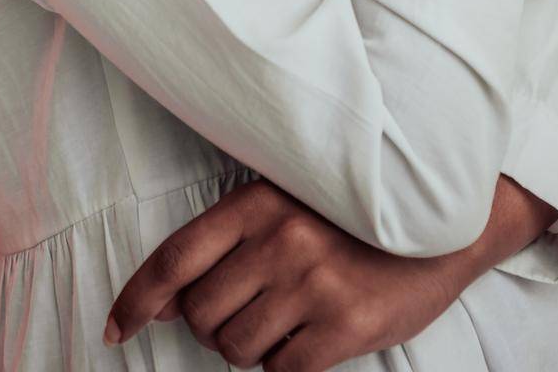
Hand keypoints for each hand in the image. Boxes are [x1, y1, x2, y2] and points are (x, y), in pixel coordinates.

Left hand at [104, 179, 475, 368]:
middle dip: (212, 327)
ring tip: (285, 319)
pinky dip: (284, 365)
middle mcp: (281, 240)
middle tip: (246, 311)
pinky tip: (309, 336)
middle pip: (202, 315)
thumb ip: (225, 244)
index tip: (114, 327)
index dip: (136, 298)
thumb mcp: (285, 205)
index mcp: (259, 201)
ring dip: (249, 348)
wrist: (443, 220)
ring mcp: (314, 284)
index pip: (176, 257)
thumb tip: (164, 299)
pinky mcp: (345, 327)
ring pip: (236, 350)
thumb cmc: (352, 213)